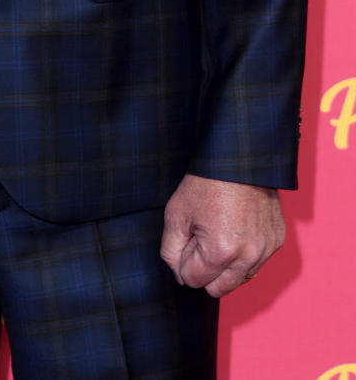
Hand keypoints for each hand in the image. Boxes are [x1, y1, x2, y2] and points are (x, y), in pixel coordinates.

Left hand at [160, 173, 284, 296]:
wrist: (239, 157)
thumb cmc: (205, 183)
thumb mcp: (176, 213)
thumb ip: (171, 251)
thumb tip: (180, 274)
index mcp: (221, 252)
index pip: (193, 281)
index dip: (184, 261)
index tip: (187, 237)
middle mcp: (248, 257)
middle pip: (218, 289)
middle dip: (204, 270)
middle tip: (201, 237)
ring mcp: (266, 250)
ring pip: (238, 279)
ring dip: (226, 264)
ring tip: (220, 230)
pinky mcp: (277, 241)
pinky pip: (256, 263)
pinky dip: (244, 253)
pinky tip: (237, 227)